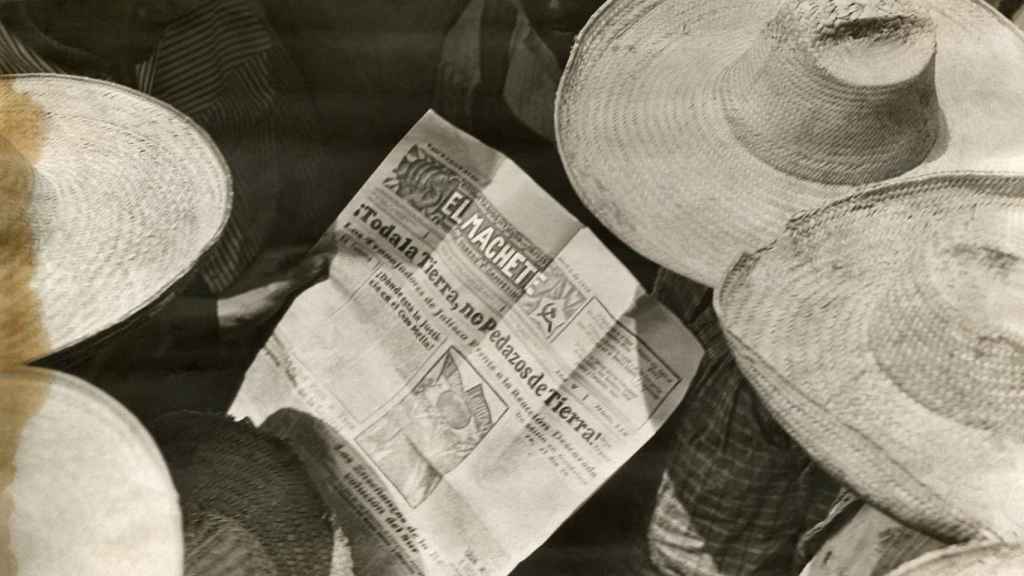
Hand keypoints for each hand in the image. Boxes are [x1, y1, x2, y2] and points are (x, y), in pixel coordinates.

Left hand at [216, 247, 331, 334]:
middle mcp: (274, 263)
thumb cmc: (250, 302)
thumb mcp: (279, 288)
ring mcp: (273, 277)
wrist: (225, 320)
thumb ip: (301, 273)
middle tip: (342, 266)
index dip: (323, 250)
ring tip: (334, 278)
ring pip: (299, 272)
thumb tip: (324, 258)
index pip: (306, 249)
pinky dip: (305, 285)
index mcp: (275, 258)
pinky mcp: (272, 290)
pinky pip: (294, 283)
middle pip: (303, 260)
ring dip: (313, 274)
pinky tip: (315, 292)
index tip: (342, 253)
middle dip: (320, 262)